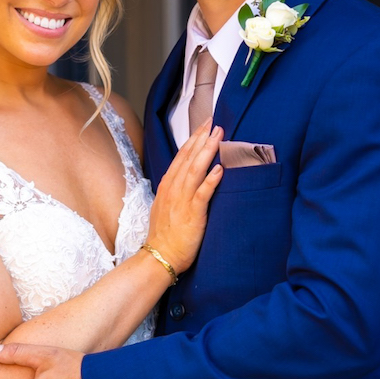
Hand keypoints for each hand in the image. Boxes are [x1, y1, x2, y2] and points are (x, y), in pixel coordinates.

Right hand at [147, 120, 223, 271]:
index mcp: (168, 186)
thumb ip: (176, 190)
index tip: (204, 126)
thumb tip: (187, 179)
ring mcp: (182, 201)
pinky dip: (210, 180)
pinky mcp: (192, 214)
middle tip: (214, 122)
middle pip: (188, 158)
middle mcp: (173, 189)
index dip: (193, 139)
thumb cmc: (165, 235)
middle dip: (202, 138)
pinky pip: (202, 194)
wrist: (159, 256)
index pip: (181, 156)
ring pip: (195, 170)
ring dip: (207, 152)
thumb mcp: (166, 206)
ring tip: (218, 136)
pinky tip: (220, 169)